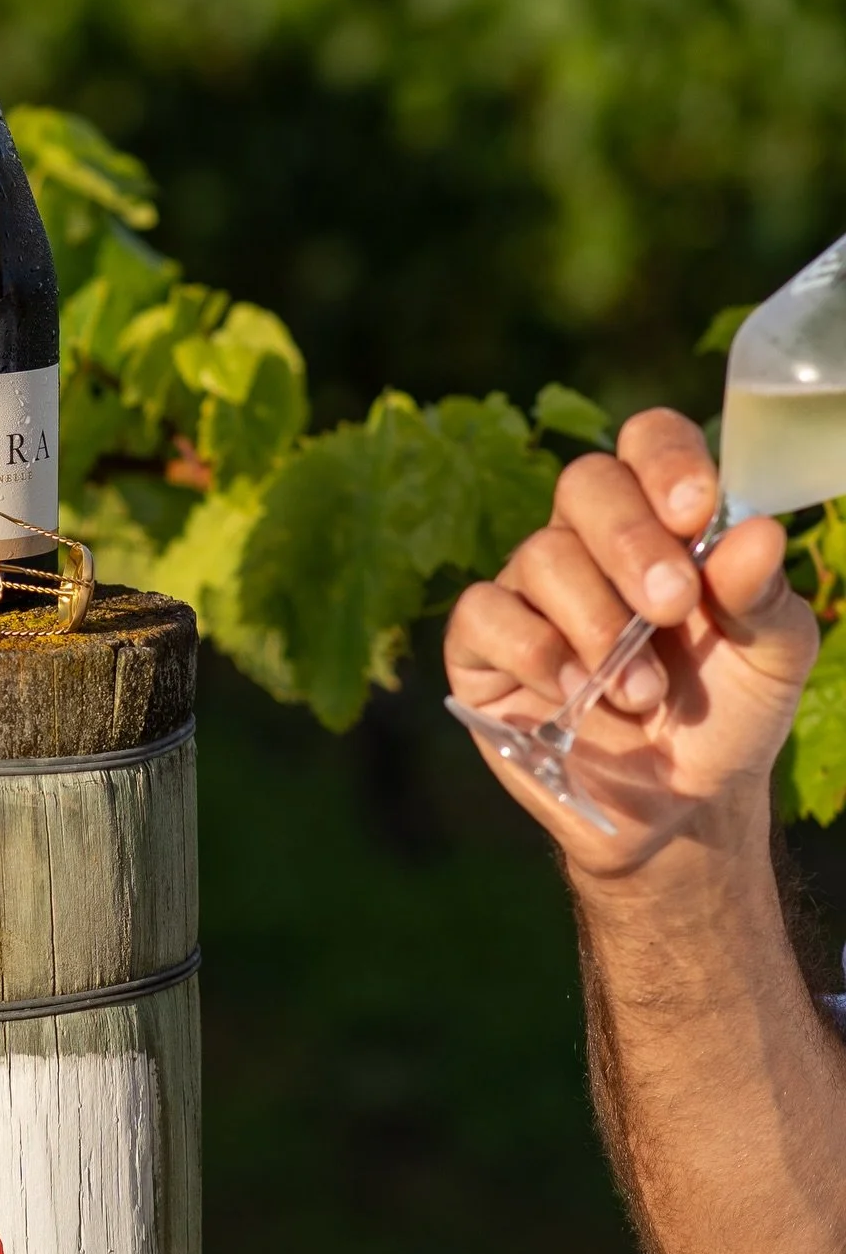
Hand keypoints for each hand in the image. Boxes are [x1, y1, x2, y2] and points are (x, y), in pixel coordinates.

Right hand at [444, 409, 818, 878]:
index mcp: (663, 521)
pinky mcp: (481, 643)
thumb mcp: (772, 659)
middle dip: (631, 542)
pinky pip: (487, 613)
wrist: (677, 810)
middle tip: (670, 608)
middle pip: (585, 482)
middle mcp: (589, 540)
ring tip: (641, 695)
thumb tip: (759, 533)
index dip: (664, 459)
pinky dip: (539, 655)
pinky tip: (577, 698)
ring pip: (542, 555)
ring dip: (598, 627)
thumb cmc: (726, 717)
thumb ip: (764, 596)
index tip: (696, 511)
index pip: (647, 442)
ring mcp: (529, 588)